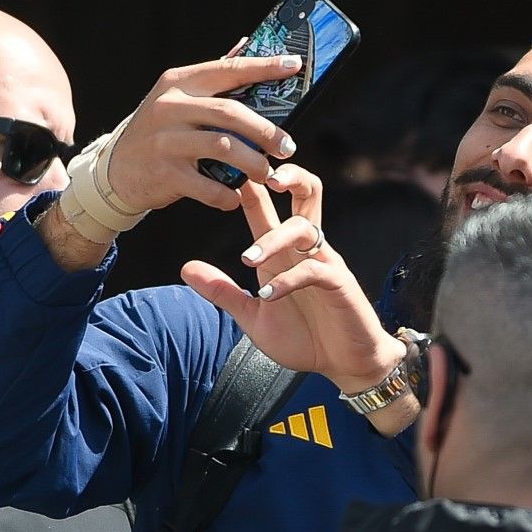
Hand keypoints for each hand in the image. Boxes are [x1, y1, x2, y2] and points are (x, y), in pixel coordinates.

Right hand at [100, 54, 303, 213]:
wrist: (116, 170)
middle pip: (230, 112)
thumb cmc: (161, 132)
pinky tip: (234, 197)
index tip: (294, 65)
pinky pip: (208, 187)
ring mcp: (166, 140)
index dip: (263, 67)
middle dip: (266, 131)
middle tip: (288, 146)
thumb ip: (215, 77)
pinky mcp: (165, 173)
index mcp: (179, 83)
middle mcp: (170, 107)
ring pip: (223, 147)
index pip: (228, 69)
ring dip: (254, 164)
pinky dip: (227, 195)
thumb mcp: (180, 98)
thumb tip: (247, 43)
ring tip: (268, 174)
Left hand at [180, 163, 404, 390]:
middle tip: (263, 176)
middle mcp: (306, 249)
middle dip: (289, 176)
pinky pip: (314, 270)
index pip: (266, 206)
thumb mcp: (252, 317)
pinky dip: (288, 280)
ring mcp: (326, 263)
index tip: (225, 167)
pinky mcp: (340, 284)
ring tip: (248, 260)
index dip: (249, 185)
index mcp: (284, 252)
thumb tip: (186, 268)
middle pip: (306, 193)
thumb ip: (223, 292)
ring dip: (273, 239)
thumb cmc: (305, 338)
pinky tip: (268, 296)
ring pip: (303, 228)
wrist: (345, 364)